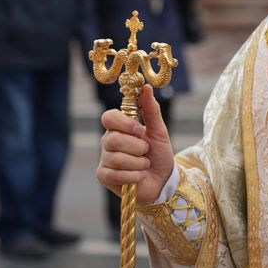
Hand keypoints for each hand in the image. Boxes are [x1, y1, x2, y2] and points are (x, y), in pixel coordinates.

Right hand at [97, 85, 174, 204]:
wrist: (163, 181)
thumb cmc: (159, 155)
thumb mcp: (159, 131)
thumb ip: (151, 110)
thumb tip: (146, 87)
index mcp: (119, 128)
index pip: (108, 117)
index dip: (124, 124)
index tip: (140, 130)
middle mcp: (108, 142)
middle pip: (113, 139)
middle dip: (137, 148)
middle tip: (146, 151)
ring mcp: (104, 159)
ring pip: (116, 158)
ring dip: (138, 163)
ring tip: (144, 165)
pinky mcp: (104, 176)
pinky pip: (116, 174)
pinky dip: (134, 176)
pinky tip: (139, 176)